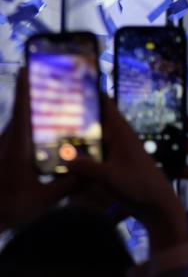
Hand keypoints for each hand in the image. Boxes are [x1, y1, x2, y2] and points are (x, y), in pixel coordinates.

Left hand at [0, 67, 78, 229]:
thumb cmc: (8, 208)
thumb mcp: (42, 200)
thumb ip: (67, 185)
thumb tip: (91, 173)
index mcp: (18, 147)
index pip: (21, 111)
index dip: (24, 88)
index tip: (27, 67)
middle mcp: (8, 143)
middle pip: (23, 113)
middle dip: (37, 96)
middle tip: (55, 83)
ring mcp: (4, 148)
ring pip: (20, 125)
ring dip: (35, 114)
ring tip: (57, 107)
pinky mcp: (4, 156)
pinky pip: (19, 136)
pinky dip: (32, 129)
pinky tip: (46, 137)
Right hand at [66, 95, 187, 249]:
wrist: (156, 204)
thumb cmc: (139, 186)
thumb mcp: (110, 177)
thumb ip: (87, 167)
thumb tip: (62, 157)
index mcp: (121, 132)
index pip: (105, 104)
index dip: (91, 92)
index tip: (71, 83)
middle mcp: (119, 137)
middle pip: (96, 119)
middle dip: (77, 113)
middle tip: (51, 108)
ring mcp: (116, 151)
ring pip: (94, 136)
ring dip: (77, 133)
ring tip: (50, 129)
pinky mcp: (113, 164)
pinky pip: (94, 152)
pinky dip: (81, 150)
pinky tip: (62, 155)